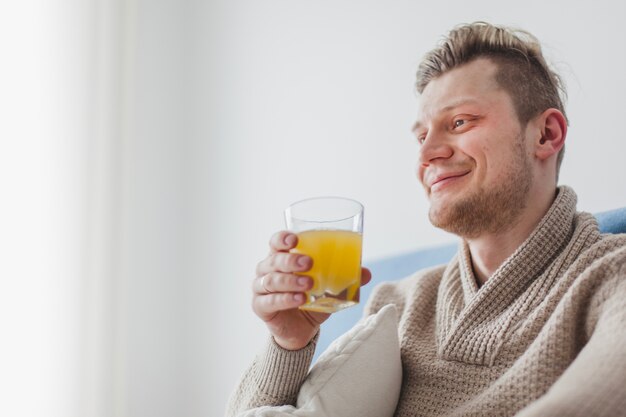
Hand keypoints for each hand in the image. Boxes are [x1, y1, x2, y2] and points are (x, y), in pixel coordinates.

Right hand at [252, 231, 371, 350]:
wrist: (301, 330)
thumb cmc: (312, 300)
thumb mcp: (331, 288)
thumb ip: (345, 278)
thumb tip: (366, 273)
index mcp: (281, 258)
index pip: (275, 242)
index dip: (282, 238)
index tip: (295, 239)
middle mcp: (267, 270)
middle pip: (273, 260)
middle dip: (290, 260)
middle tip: (309, 263)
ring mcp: (261, 289)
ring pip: (271, 280)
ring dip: (290, 281)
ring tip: (309, 284)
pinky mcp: (260, 307)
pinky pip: (269, 301)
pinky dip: (285, 299)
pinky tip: (299, 300)